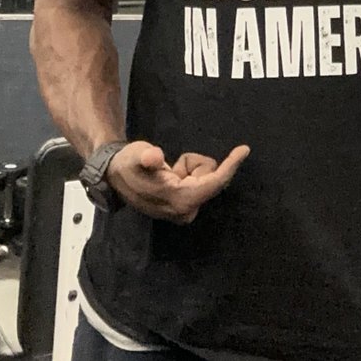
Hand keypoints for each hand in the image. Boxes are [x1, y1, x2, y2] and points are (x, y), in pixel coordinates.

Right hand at [107, 140, 250, 223]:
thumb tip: (154, 158)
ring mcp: (184, 211)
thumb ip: (147, 156)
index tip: (244, 149)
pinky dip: (188, 174)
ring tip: (167, 171)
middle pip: (210, 179)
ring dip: (189, 169)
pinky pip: (199, 182)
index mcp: (178, 200)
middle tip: (173, 165)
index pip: (213, 183)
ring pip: (205, 179)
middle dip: (196, 166)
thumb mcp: (137, 154)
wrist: (116, 175)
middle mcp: (185, 210)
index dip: (230, 166)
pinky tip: (170, 176)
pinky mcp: (183, 207)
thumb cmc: (129, 164)